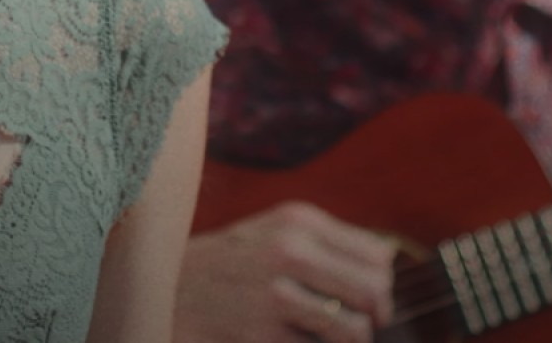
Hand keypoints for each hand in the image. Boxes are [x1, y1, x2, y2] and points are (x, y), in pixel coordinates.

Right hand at [173, 202, 396, 342]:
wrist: (164, 287)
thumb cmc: (230, 263)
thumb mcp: (273, 232)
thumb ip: (326, 241)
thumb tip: (387, 261)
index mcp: (299, 221)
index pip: (377, 256)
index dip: (382, 284)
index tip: (368, 300)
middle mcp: (290, 250)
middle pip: (375, 291)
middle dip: (377, 317)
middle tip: (364, 326)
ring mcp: (275, 293)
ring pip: (354, 329)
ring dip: (353, 341)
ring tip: (335, 340)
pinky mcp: (262, 333)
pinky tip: (300, 342)